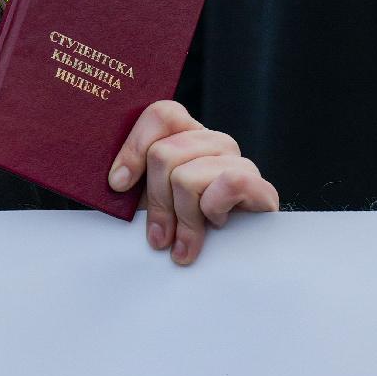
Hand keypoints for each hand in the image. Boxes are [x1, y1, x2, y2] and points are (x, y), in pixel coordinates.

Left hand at [108, 100, 278, 265]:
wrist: (236, 261)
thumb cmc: (184, 229)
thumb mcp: (153, 202)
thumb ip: (135, 183)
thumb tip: (115, 181)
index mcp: (188, 137)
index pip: (163, 114)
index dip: (134, 148)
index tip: (119, 185)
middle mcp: (215, 142)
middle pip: (165, 153)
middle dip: (157, 202)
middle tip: (159, 237)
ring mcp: (239, 162)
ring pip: (187, 177)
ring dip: (182, 218)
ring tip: (184, 243)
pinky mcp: (261, 188)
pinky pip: (228, 182)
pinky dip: (213, 209)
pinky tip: (216, 224)